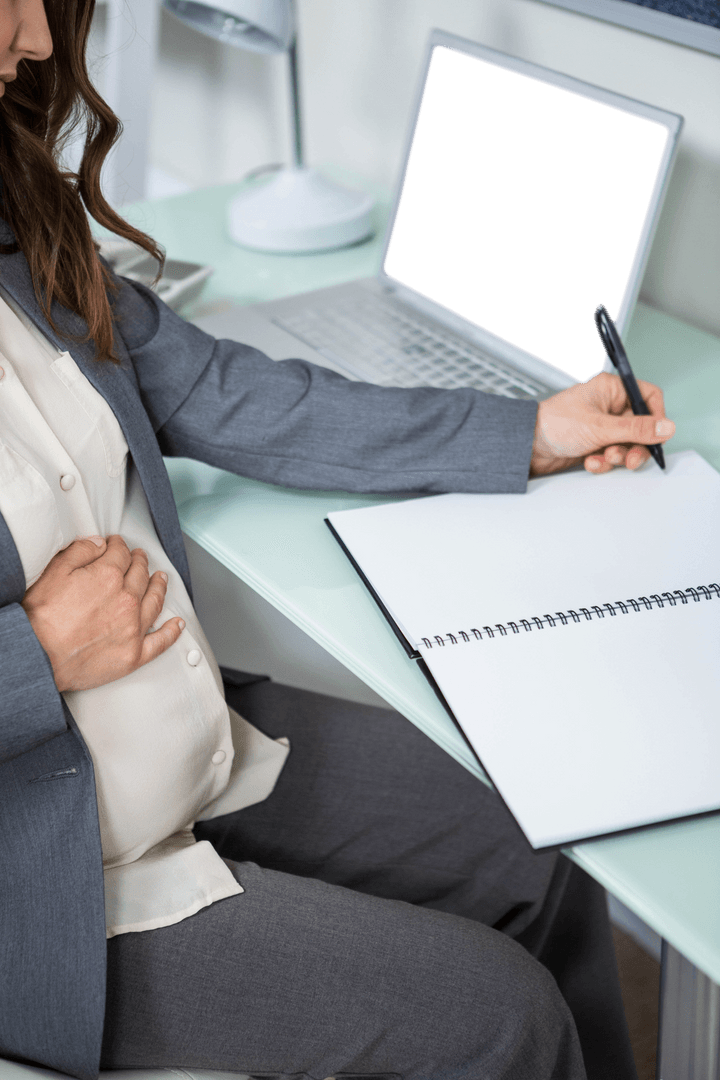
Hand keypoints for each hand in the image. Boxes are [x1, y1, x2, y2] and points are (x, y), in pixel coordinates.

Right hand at [22, 535, 184, 691]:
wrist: (38, 657)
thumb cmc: (41, 620)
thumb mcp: (54, 572)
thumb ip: (80, 552)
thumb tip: (98, 543)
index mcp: (108, 577)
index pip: (121, 554)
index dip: (119, 546)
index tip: (117, 545)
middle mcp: (127, 600)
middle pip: (141, 575)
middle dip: (140, 563)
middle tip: (139, 558)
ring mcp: (133, 628)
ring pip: (155, 601)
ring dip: (159, 587)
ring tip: (161, 579)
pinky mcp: (134, 654)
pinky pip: (161, 641)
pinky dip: (171, 632)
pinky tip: (177, 625)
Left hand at [530, 372, 674, 476]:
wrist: (525, 447)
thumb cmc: (552, 424)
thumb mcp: (600, 428)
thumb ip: (636, 429)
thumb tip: (665, 427)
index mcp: (610, 389)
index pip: (648, 397)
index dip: (655, 417)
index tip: (655, 435)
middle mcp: (607, 406)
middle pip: (640, 426)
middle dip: (635, 445)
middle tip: (629, 458)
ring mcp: (600, 426)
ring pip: (626, 444)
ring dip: (618, 455)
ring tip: (604, 457)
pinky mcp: (592, 443)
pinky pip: (611, 454)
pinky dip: (604, 461)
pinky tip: (591, 461)